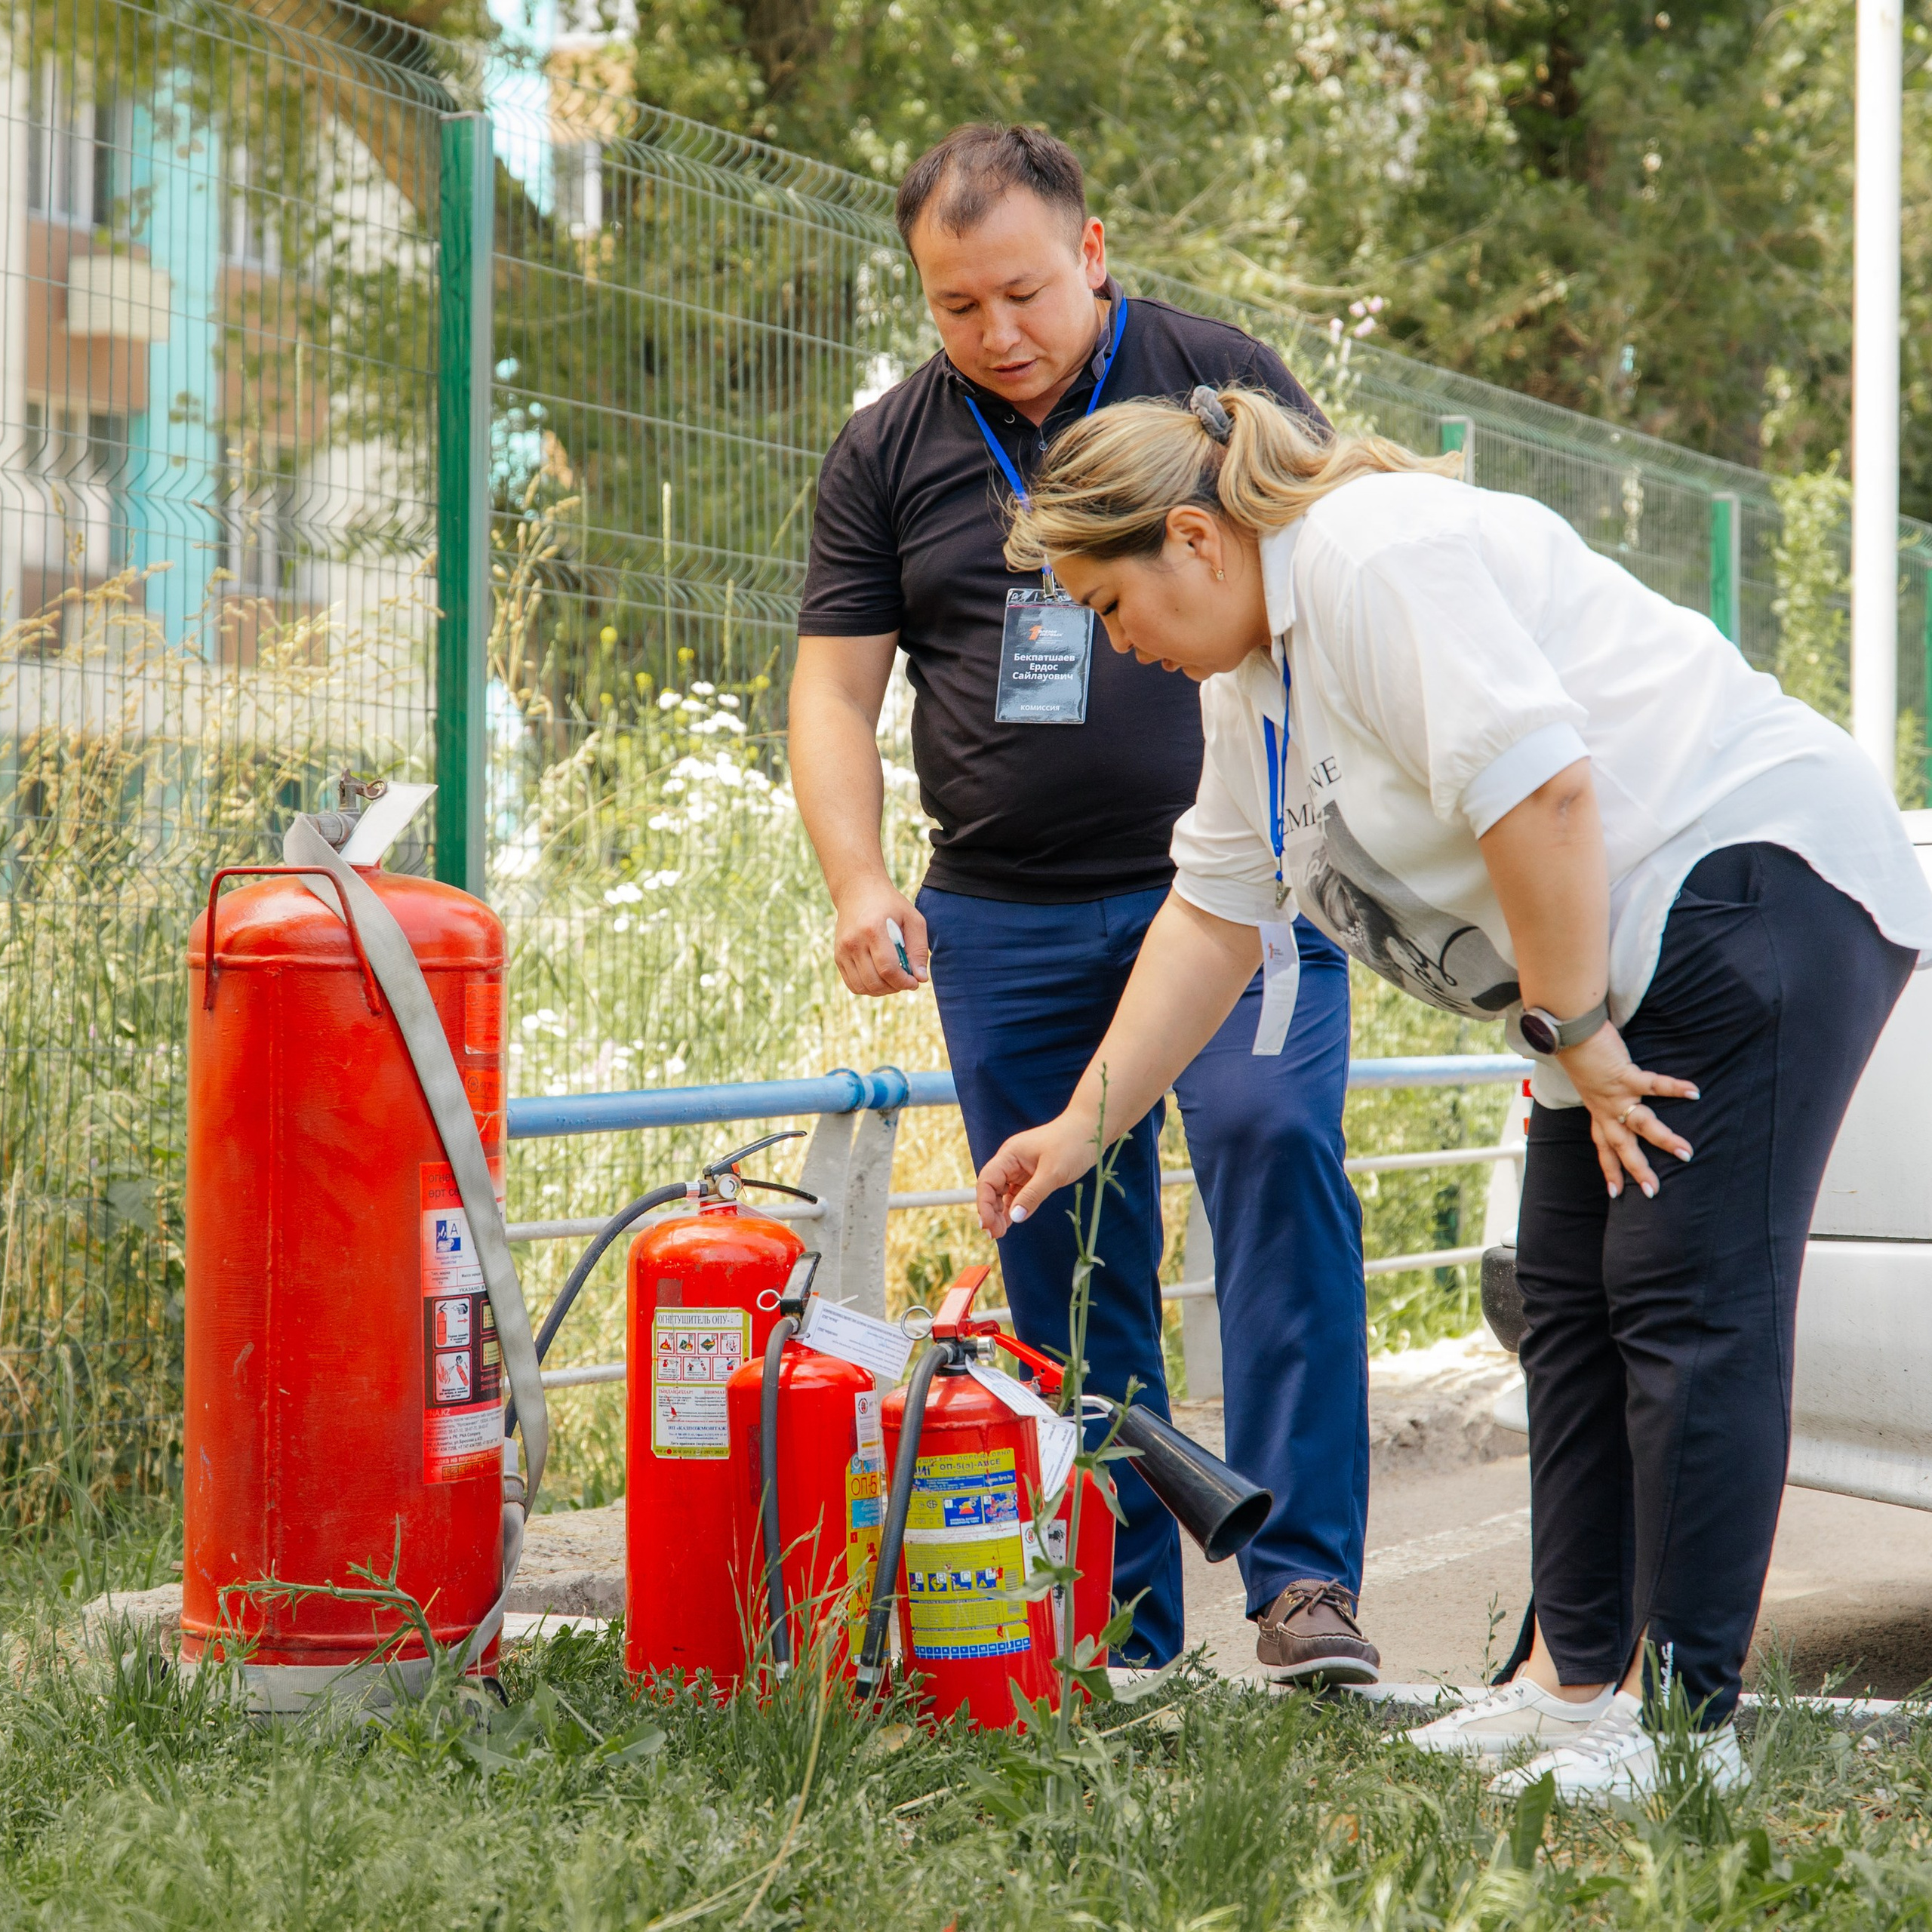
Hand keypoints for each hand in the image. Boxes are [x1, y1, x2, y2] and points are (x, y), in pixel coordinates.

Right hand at [832, 879, 928, 996]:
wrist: (858, 891)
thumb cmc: (890, 905)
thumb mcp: (913, 919)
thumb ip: (919, 949)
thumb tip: (920, 979)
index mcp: (873, 929)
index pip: (888, 968)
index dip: (904, 982)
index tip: (914, 982)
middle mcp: (854, 941)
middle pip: (875, 981)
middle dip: (895, 987)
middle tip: (906, 980)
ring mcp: (842, 950)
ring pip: (863, 987)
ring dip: (882, 991)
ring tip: (893, 980)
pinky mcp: (838, 956)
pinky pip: (853, 984)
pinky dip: (869, 988)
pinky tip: (880, 979)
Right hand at [976, 1113, 1101, 1236]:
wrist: (1092, 1128)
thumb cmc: (1073, 1144)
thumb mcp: (1053, 1172)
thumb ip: (1032, 1196)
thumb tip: (1014, 1218)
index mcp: (1010, 1155)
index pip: (987, 1181)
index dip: (984, 1204)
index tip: (988, 1225)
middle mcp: (1012, 1161)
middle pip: (992, 1188)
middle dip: (991, 1211)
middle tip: (996, 1235)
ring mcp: (1022, 1168)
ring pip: (1004, 1192)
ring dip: (1001, 1211)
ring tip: (1000, 1232)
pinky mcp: (1034, 1174)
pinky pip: (1018, 1193)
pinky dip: (1015, 1207)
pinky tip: (1013, 1221)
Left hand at [1556, 1023, 1697, 1199]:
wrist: (1568, 1033)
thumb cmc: (1581, 1053)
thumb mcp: (1590, 1082)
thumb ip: (1604, 1091)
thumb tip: (1616, 1093)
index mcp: (1597, 1111)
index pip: (1604, 1147)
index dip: (1610, 1169)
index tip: (1615, 1192)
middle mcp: (1605, 1108)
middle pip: (1623, 1146)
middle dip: (1638, 1170)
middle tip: (1654, 1191)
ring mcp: (1616, 1094)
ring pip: (1642, 1124)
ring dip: (1664, 1140)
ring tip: (1686, 1153)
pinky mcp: (1624, 1075)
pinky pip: (1653, 1085)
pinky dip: (1674, 1087)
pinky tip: (1694, 1092)